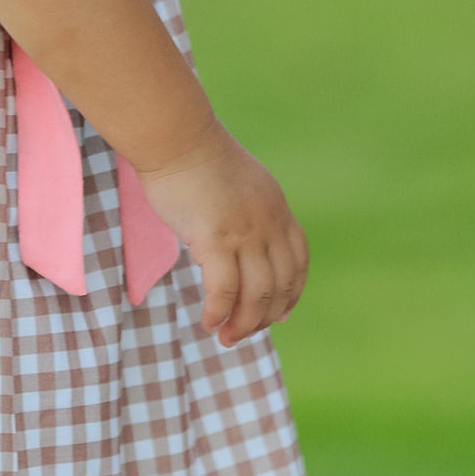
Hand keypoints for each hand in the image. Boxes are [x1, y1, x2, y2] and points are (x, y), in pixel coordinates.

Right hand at [136, 120, 309, 347]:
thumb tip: (243, 245)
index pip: (297, 262)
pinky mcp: (216, 238)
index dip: (292, 294)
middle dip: (264, 318)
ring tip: (225, 337)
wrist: (176, 138)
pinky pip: (223, 290)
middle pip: (279, 285)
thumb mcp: (238, 185)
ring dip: (243, 324)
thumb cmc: (195, 158)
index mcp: (277, 209)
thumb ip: (248, 213)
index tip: (279, 315)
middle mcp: (268, 223)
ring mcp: (245, 232)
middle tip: (241, 335)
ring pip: (256, 294)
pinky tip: (207, 322)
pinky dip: (218, 312)